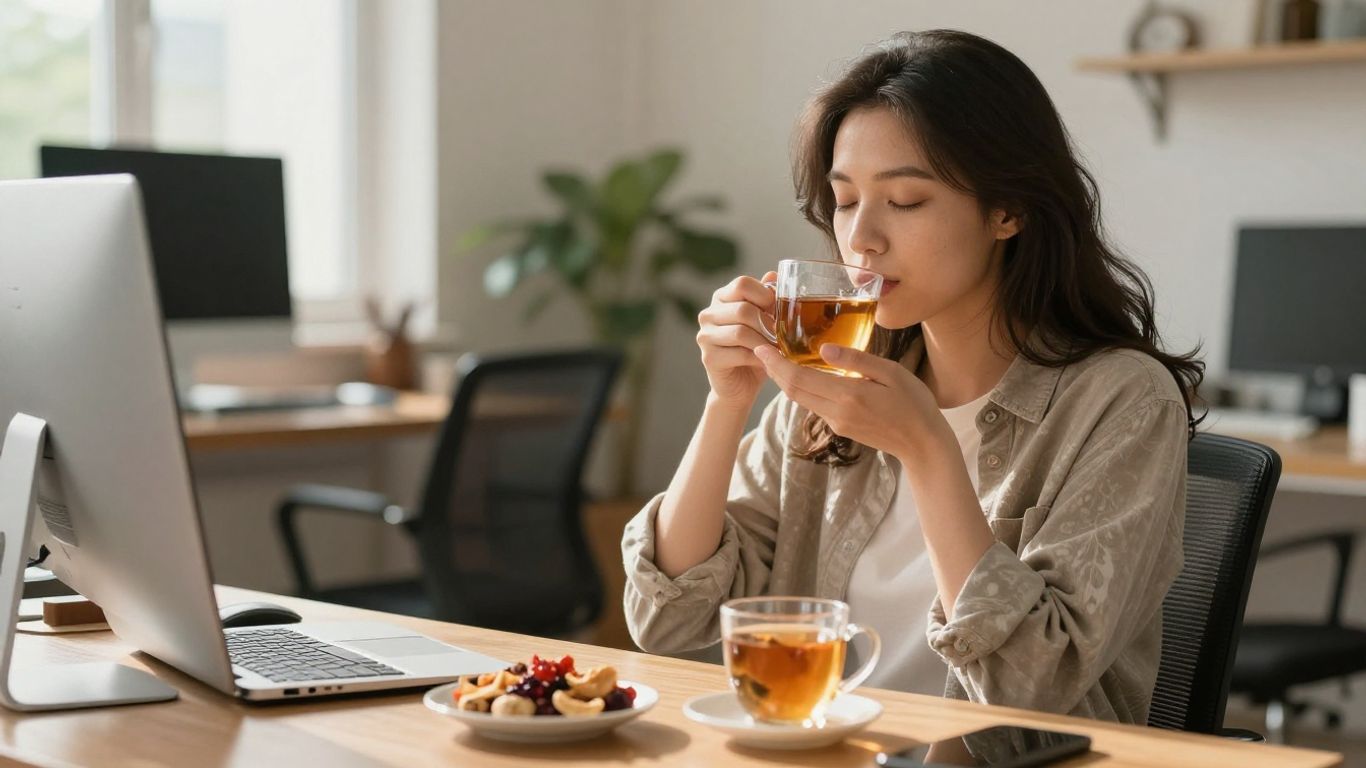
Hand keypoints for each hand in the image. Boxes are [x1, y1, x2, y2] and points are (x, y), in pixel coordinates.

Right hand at [695, 272, 777, 409]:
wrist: (740, 385)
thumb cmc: (755, 349)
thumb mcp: (764, 321)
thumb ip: (767, 299)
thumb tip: (774, 275)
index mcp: (721, 298)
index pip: (742, 283)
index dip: (764, 295)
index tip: (777, 310)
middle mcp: (708, 314)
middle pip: (742, 309)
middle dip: (767, 323)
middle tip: (782, 335)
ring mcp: (705, 336)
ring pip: (741, 332)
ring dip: (765, 342)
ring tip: (778, 349)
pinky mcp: (709, 358)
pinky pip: (739, 353)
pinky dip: (759, 358)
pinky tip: (767, 362)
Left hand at [753, 342, 954, 463]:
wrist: (923, 443)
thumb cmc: (914, 403)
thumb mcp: (891, 373)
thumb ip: (856, 360)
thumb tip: (824, 349)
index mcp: (848, 396)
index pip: (798, 378)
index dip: (775, 363)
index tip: (760, 347)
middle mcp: (836, 413)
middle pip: (792, 391)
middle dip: (774, 370)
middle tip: (762, 349)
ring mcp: (837, 423)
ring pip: (801, 399)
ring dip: (786, 380)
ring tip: (778, 358)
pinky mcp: (841, 428)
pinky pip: (815, 405)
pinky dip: (803, 389)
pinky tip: (805, 374)